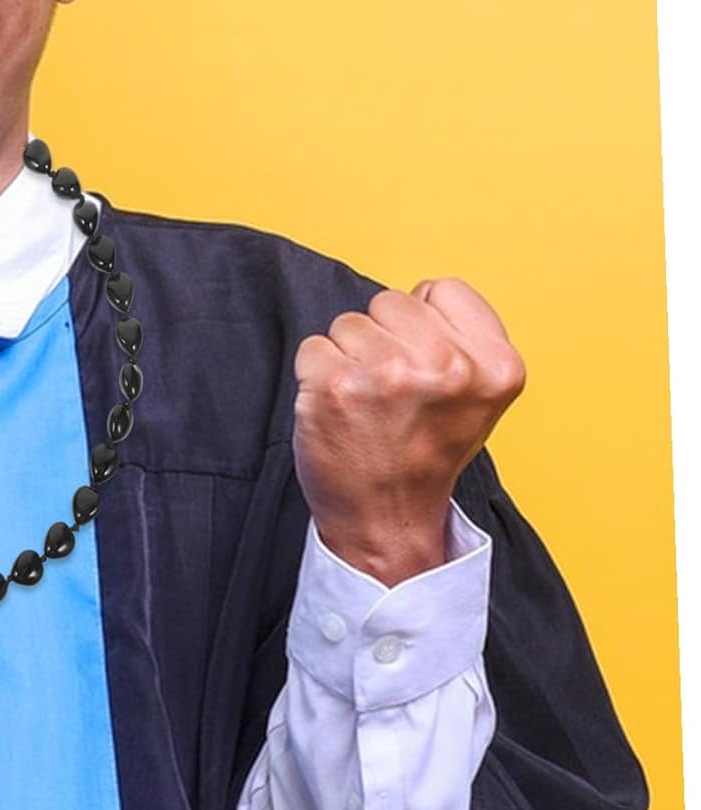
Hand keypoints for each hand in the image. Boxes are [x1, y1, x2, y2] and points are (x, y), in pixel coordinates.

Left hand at [292, 278, 525, 585]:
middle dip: (383, 339)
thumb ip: (463, 338)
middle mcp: (447, 366)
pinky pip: (313, 347)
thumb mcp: (478, 396)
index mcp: (496, 365)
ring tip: (365, 405)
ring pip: (349, 323)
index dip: (423, 325)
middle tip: (390, 394)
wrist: (387, 519)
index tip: (423, 369)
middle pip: (390, 301)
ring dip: (348, 358)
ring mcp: (388, 375)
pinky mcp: (335, 386)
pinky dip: (316, 376)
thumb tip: (420, 293)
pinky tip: (338, 411)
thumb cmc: (424, 453)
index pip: (441, 290)